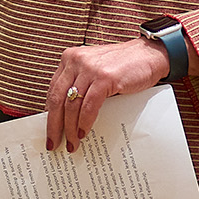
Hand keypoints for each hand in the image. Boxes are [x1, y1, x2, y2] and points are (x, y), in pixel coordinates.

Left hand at [46, 37, 172, 153]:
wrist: (149, 54)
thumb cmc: (123, 66)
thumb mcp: (95, 71)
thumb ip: (81, 86)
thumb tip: (68, 118)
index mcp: (70, 59)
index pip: (53, 90)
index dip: (49, 113)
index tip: (49, 131)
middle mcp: (76, 61)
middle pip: (57, 98)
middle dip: (54, 125)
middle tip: (53, 143)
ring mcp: (90, 68)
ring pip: (72, 104)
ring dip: (70, 128)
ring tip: (72, 144)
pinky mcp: (104, 77)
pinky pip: (88, 106)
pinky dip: (84, 122)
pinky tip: (83, 133)